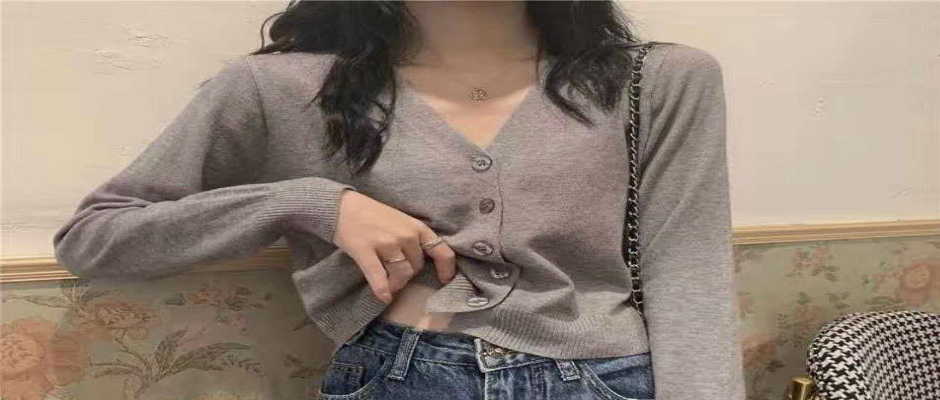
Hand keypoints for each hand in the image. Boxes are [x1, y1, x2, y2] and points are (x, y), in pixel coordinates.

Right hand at [331, 189, 456, 303]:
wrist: (342, 206)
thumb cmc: (373, 214)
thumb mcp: (401, 221)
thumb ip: (414, 238)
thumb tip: (423, 263)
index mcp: (416, 227)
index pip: (442, 251)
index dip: (446, 269)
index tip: (445, 279)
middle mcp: (405, 235)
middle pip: (417, 267)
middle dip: (408, 275)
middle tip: (396, 273)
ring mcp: (386, 243)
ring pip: (402, 274)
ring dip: (396, 284)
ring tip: (389, 285)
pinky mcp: (365, 251)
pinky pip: (379, 277)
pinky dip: (382, 290)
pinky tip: (383, 297)